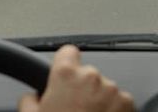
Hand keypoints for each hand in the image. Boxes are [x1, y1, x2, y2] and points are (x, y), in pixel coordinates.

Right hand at [19, 45, 133, 111]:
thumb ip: (30, 100)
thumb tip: (33, 97)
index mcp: (66, 75)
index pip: (67, 52)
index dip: (65, 64)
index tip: (64, 75)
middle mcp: (91, 77)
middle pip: (86, 74)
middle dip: (82, 89)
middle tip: (74, 110)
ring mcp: (112, 90)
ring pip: (104, 89)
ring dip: (99, 101)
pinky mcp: (128, 104)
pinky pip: (120, 102)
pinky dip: (114, 111)